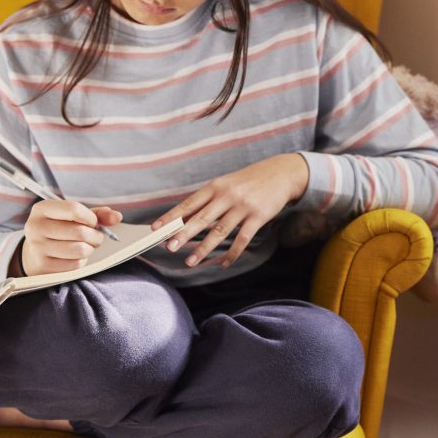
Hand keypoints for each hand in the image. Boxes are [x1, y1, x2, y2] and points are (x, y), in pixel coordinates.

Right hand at [18, 199, 121, 276]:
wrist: (34, 253)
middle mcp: (35, 226)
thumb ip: (97, 214)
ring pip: (80, 249)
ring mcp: (37, 247)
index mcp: (42, 209)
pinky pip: (75, 265)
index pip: (74, 209)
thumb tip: (117, 217)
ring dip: (89, 249)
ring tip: (85, 247)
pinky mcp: (43, 266)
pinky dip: (81, 261)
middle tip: (95, 237)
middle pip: (79, 231)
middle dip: (95, 236)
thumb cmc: (60, 230)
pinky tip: (74, 257)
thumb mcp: (73, 217)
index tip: (93, 223)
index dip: (91, 218)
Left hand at [152, 153, 308, 268]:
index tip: (156, 228)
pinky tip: (223, 263)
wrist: (281, 173)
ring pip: (219, 231)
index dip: (171, 216)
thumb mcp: (227, 184)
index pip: (189, 203)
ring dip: (203, 248)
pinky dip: (232, 254)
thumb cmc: (249, 181)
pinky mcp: (258, 217)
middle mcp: (227, 195)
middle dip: (183, 234)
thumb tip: (184, 217)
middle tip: (169, 247)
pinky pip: (242, 239)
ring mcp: (243, 206)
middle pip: (201, 218)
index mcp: (216, 186)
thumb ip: (208, 200)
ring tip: (190, 262)